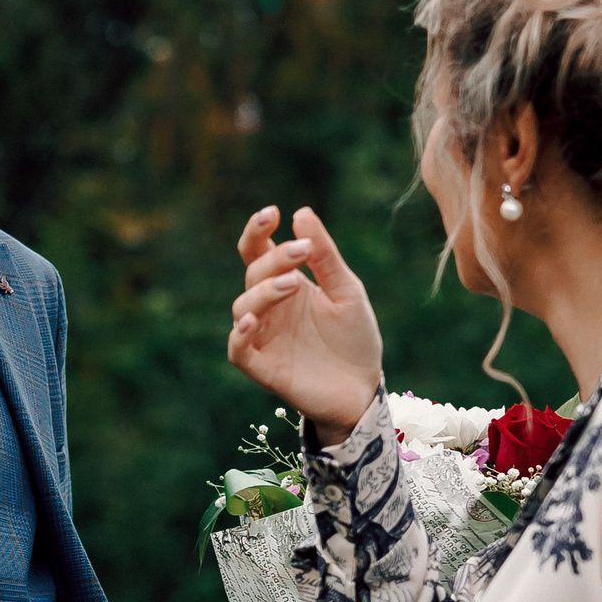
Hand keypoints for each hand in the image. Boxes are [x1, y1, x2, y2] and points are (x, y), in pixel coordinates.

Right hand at [227, 206, 382, 445]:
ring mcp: (263, 337)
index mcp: (286, 284)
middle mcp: (270, 308)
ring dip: (263, 291)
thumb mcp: (347, 291)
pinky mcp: (262, 367)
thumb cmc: (354, 338)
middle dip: (274, 260)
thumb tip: (301, 212)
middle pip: (253, 274)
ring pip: (243, 307)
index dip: (257, 231)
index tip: (272, 213)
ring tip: (292, 284)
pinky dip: (240, 334)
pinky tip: (254, 321)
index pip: (258, 252)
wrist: (363, 388)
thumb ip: (325, 256)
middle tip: (302, 252)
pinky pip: (237, 349)